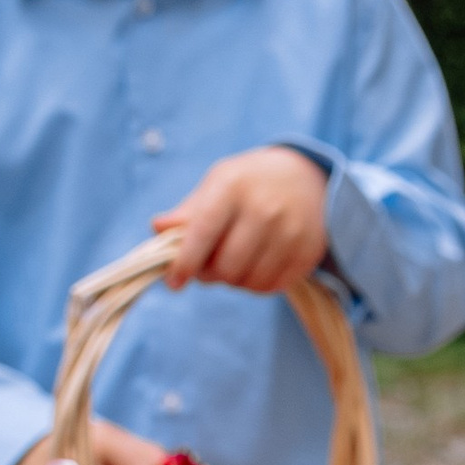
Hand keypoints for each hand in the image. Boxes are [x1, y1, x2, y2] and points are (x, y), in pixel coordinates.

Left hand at [155, 146, 330, 291]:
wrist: (306, 176)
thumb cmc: (249, 183)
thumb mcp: (217, 184)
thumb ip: (188, 211)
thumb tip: (157, 228)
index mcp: (232, 187)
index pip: (202, 233)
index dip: (185, 262)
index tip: (174, 282)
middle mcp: (264, 209)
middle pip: (225, 267)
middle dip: (210, 274)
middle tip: (209, 266)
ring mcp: (290, 232)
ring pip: (249, 282)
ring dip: (234, 281)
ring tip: (234, 264)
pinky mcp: (308, 252)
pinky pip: (272, 287)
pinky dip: (257, 285)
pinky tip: (256, 267)